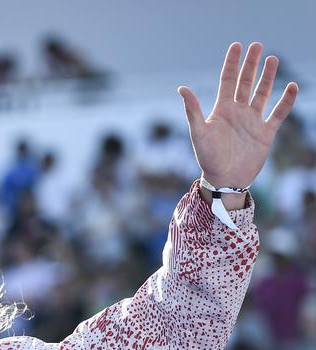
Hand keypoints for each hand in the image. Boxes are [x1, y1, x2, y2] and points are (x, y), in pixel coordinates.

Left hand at [178, 42, 297, 188]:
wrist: (225, 180)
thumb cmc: (208, 158)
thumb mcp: (199, 133)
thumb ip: (193, 110)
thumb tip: (181, 88)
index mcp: (221, 110)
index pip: (228, 80)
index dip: (232, 63)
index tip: (237, 45)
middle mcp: (238, 112)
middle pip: (245, 82)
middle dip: (251, 64)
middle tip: (257, 45)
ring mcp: (252, 121)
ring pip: (262, 93)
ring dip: (268, 77)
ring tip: (272, 59)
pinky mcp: (266, 132)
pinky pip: (278, 113)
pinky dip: (286, 101)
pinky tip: (292, 86)